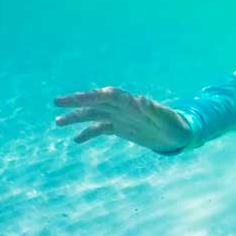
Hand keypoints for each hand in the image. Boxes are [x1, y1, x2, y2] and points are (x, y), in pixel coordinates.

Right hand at [54, 87, 191, 151]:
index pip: (108, 95)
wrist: (179, 134)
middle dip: (77, 101)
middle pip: (96, 101)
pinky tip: (76, 140)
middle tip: (57, 102)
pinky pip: (100, 129)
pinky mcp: (121, 128)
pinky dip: (88, 133)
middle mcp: (123, 107)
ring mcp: (120, 117)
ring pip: (94, 114)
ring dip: (77, 117)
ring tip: (57, 123)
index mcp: (131, 103)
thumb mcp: (165, 119)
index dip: (92, 96)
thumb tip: (140, 99)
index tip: (77, 98)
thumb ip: (151, 109)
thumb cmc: (174, 125)